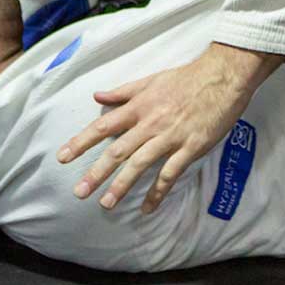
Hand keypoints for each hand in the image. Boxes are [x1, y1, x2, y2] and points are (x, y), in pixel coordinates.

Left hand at [57, 42, 281, 213]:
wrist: (222, 77)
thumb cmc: (186, 78)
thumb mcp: (151, 80)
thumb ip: (123, 92)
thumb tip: (97, 96)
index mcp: (139, 106)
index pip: (104, 126)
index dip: (81, 142)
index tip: (62, 157)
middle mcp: (150, 122)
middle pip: (118, 150)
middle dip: (96, 172)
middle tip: (79, 192)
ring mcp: (170, 136)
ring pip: (140, 164)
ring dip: (122, 185)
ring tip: (106, 204)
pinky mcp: (190, 147)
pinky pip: (170, 174)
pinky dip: (158, 192)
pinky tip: (148, 208)